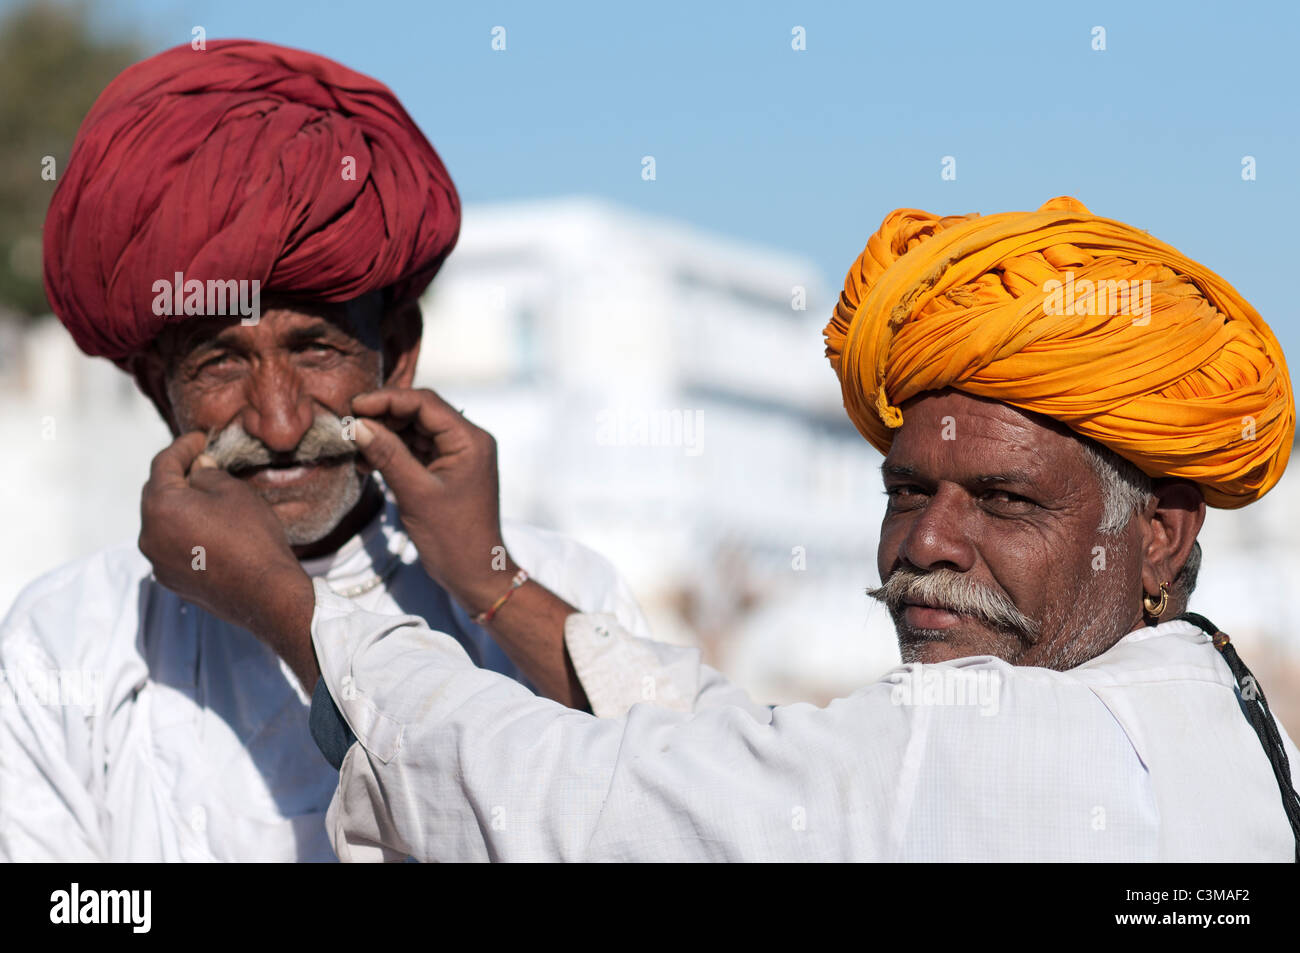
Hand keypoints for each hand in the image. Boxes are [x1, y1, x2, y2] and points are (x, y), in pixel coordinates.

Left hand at [138, 432, 317, 685]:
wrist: (266, 594)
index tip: (200, 438)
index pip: (163, 464)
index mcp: (161, 506)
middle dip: (178, 477)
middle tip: (204, 465)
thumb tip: (198, 470)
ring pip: (163, 522)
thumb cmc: (252, 537)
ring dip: (181, 507)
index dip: (183, 447)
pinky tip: (211, 531)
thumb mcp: (234, 492)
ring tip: (208, 499)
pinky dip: (185, 533)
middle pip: (157, 494)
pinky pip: (171, 547)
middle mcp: (148, 534)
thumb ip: (208, 474)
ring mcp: (157, 561)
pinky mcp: (170, 580)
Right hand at [350, 387, 514, 612]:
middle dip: (383, 417)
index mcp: (470, 440)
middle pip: (420, 413)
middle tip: (348, 425)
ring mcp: (458, 455)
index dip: (387, 399)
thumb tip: (358, 424)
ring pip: (415, 431)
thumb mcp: (416, 493)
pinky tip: (367, 462)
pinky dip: (392, 453)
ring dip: (385, 435)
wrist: (475, 573)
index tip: (353, 406)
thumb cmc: (452, 537)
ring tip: (354, 446)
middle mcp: (468, 441)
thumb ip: (388, 455)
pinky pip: (416, 450)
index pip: (425, 404)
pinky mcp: (447, 470)